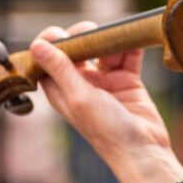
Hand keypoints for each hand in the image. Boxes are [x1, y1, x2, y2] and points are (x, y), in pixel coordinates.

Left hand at [30, 23, 182, 182]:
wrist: (144, 150)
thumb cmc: (107, 132)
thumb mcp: (79, 98)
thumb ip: (60, 69)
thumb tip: (37, 45)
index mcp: (62, 90)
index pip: (48, 59)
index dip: (52, 43)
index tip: (61, 34)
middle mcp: (81, 84)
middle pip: (76, 48)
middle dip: (83, 36)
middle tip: (91, 32)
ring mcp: (105, 81)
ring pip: (102, 48)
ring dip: (108, 39)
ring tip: (115, 37)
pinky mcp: (127, 80)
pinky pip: (127, 55)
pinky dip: (130, 45)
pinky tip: (133, 39)